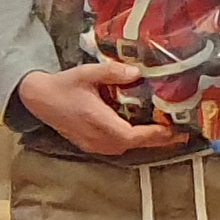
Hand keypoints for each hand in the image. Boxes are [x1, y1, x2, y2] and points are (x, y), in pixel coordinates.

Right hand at [15, 63, 191, 158]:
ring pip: (127, 147)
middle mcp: (99, 139)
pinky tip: (143, 132)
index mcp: (99, 123)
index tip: (175, 130)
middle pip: (135, 144)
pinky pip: (118, 146)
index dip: (156, 134)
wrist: (39, 99)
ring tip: (166, 132)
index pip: (134, 135)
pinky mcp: (91, 145)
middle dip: (159, 139)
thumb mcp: (86, 73)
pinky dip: (133, 140)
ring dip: (147, 141)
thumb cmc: (62, 86)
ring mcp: (94, 145)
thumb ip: (112, 73)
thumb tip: (137, 72)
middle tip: (181, 133)